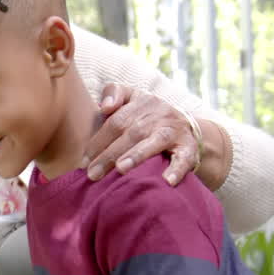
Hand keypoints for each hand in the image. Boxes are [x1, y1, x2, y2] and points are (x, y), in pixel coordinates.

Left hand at [83, 83, 201, 185]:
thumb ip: (114, 93)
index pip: (116, 121)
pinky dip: (176, 170)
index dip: (99, 140)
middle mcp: (159, 114)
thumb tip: (105, 107)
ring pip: (155, 142)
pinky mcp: (189, 147)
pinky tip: (166, 181)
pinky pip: (184, 158)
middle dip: (110, 154)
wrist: (186, 126)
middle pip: (131, 133)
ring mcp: (174, 131)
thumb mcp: (132, 97)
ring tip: (121, 169)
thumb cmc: (147, 115)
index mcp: (142, 102)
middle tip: (93, 174)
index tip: (84, 160)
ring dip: (138, 155)